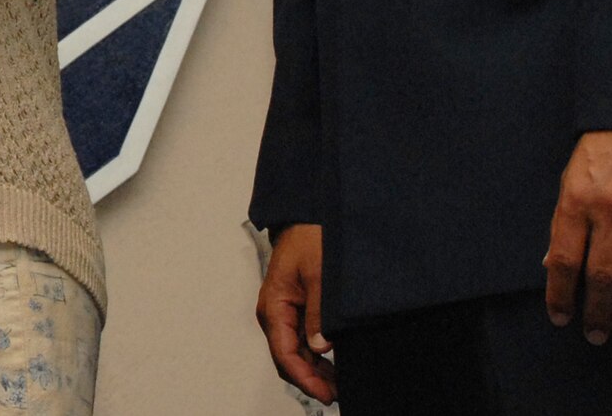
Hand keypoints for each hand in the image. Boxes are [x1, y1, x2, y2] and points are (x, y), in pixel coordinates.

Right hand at [257, 223, 335, 403]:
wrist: (307, 217)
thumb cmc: (308, 238)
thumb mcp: (318, 273)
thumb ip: (318, 311)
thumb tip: (319, 346)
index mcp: (274, 306)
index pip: (284, 353)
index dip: (304, 378)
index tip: (326, 393)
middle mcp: (274, 313)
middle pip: (287, 358)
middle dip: (309, 379)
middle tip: (336, 394)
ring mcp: (284, 312)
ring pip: (294, 352)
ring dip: (313, 370)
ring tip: (337, 385)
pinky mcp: (295, 309)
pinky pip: (300, 340)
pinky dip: (314, 357)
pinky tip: (331, 365)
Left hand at [545, 130, 611, 342]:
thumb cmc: (602, 146)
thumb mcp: (571, 177)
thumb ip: (564, 221)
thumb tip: (551, 263)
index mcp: (575, 200)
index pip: (562, 259)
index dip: (559, 293)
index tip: (560, 317)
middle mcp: (609, 210)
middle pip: (600, 275)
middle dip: (595, 310)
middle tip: (595, 335)